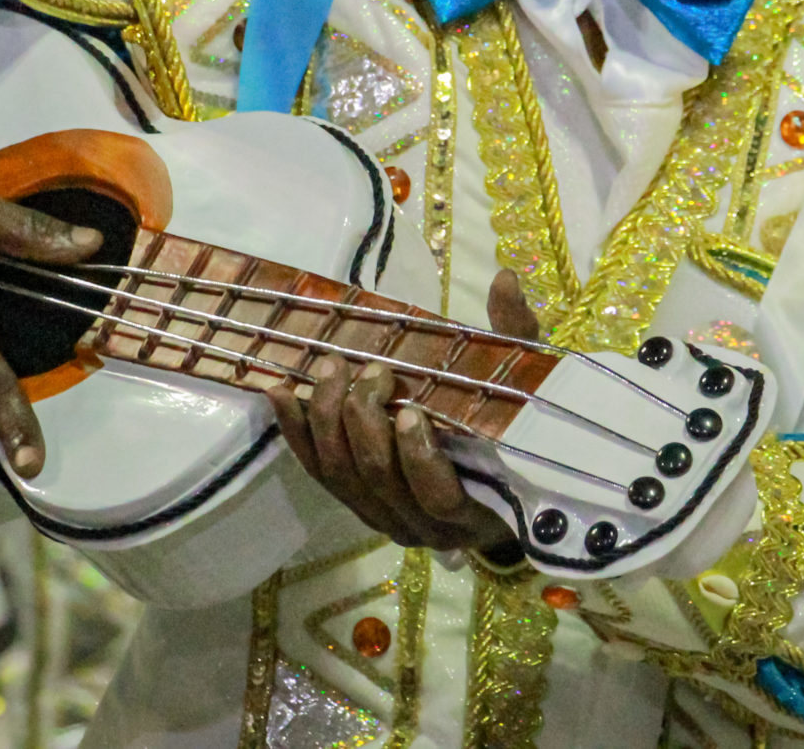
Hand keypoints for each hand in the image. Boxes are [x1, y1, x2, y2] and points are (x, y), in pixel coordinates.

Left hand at [263, 270, 538, 554]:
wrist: (493, 497)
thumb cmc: (511, 440)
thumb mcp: (524, 390)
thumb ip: (516, 340)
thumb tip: (506, 279)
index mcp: (473, 509)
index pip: (438, 495)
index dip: (420, 457)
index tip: (411, 411)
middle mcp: (420, 525)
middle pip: (377, 478)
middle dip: (365, 419)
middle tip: (372, 371)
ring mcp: (381, 517)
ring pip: (340, 475)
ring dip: (328, 418)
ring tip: (330, 369)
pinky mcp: (353, 504)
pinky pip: (316, 472)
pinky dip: (296, 432)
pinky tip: (279, 392)